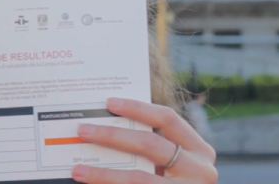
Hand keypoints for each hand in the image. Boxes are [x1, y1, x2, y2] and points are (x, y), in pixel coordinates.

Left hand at [72, 98, 217, 183]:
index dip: (138, 108)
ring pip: (138, 178)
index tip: (109, 102)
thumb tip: (102, 128)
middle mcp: (201, 170)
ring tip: (78, 170)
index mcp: (199, 150)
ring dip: (104, 174)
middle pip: (150, 144)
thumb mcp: (170, 164)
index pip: (168, 119)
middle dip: (112, 136)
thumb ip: (148, 148)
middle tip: (82, 131)